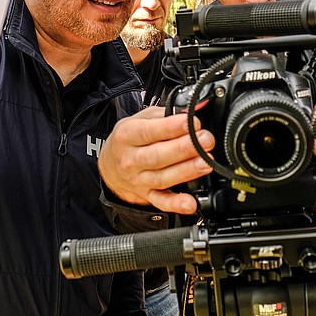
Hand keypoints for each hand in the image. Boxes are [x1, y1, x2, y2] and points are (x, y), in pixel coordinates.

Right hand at [98, 106, 215, 214]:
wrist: (109, 167)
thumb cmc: (129, 140)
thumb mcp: (139, 120)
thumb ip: (164, 114)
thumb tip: (188, 111)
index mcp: (127, 136)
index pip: (149, 132)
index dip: (172, 127)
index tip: (191, 122)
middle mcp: (131, 160)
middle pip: (158, 156)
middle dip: (184, 148)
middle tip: (205, 140)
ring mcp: (139, 180)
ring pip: (163, 178)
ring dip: (187, 171)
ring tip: (206, 163)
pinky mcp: (147, 195)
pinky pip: (161, 202)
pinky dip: (176, 204)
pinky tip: (190, 203)